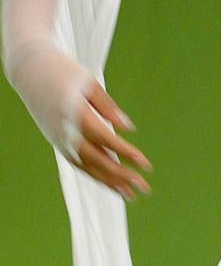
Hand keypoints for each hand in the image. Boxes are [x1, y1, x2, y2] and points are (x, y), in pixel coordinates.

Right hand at [68, 76, 153, 202]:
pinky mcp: (56, 141)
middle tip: (143, 188)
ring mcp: (58, 138)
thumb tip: (127, 128)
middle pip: (96, 159)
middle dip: (121, 175)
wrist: (29, 70)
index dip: (126, 154)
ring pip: (86, 166)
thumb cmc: (64, 71)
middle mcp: (65, 131)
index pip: (105, 140)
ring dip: (109, 182)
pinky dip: (95, 174)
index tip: (145, 164)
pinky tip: (111, 182)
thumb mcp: (89, 83)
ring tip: (130, 194)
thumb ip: (108, 107)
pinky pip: (78, 162)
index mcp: (75, 113)